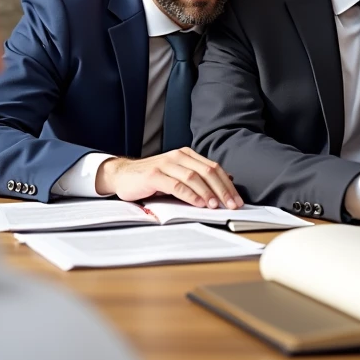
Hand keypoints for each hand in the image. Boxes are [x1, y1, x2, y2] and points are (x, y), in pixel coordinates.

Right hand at [95, 147, 242, 209]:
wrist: (122, 175)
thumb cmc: (152, 178)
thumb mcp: (178, 174)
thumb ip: (198, 176)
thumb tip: (226, 181)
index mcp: (186, 154)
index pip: (213, 167)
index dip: (227, 184)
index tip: (236, 199)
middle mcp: (178, 156)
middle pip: (207, 171)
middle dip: (222, 190)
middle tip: (232, 204)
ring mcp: (166, 164)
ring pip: (193, 177)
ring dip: (208, 193)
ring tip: (217, 205)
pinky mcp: (154, 175)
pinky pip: (176, 185)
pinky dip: (190, 195)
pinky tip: (198, 203)